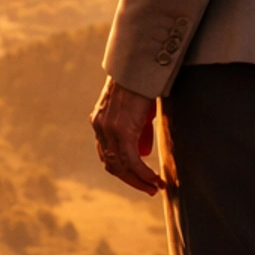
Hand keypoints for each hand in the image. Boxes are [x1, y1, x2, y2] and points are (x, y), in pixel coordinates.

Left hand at [89, 78, 164, 195]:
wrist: (138, 65)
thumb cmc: (141, 81)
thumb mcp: (134, 107)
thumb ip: (135, 125)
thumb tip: (144, 147)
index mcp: (100, 121)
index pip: (107, 154)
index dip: (122, 170)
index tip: (139, 179)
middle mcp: (100, 127)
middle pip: (112, 164)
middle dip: (131, 180)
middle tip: (149, 189)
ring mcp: (109, 130)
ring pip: (121, 166)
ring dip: (139, 180)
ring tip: (155, 187)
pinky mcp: (122, 130)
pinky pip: (132, 160)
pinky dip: (143, 174)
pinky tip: (155, 179)